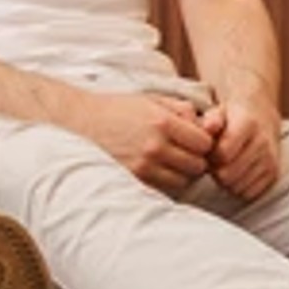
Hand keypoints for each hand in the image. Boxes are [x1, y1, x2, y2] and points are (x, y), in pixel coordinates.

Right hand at [72, 90, 220, 196]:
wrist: (81, 124)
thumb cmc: (119, 109)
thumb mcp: (152, 99)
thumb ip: (182, 109)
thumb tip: (206, 124)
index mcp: (162, 122)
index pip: (205, 143)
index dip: (204, 142)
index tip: (196, 139)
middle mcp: (155, 147)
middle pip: (198, 165)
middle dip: (197, 159)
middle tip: (186, 152)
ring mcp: (144, 167)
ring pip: (184, 181)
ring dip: (183, 173)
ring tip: (173, 162)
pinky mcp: (134, 180)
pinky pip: (166, 188)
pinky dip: (168, 181)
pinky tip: (160, 170)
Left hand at [201, 92, 281, 203]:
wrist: (263, 118)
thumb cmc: (234, 118)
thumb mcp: (220, 112)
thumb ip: (212, 120)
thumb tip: (209, 127)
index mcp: (248, 125)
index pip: (223, 153)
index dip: (211, 156)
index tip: (211, 151)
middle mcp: (263, 143)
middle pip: (228, 175)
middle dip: (216, 172)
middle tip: (216, 163)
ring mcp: (270, 160)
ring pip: (237, 187)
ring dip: (226, 182)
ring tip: (226, 167)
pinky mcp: (274, 174)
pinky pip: (248, 194)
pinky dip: (239, 188)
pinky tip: (237, 174)